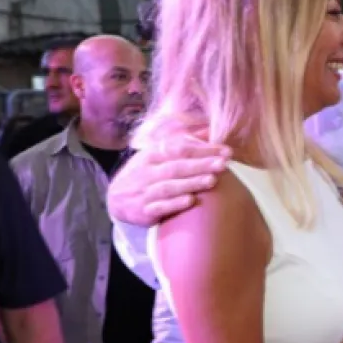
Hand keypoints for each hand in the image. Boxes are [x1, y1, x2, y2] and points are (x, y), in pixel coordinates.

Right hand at [107, 137, 230, 226]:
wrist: (117, 199)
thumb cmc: (146, 174)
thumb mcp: (157, 155)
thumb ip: (183, 143)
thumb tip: (209, 131)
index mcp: (152, 154)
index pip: (179, 149)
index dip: (203, 149)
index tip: (226, 151)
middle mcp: (147, 172)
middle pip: (176, 167)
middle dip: (201, 165)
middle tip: (223, 164)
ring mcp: (144, 191)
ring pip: (168, 186)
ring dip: (190, 183)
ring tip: (212, 180)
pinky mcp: (143, 211)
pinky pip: (159, 207)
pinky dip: (174, 204)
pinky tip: (190, 201)